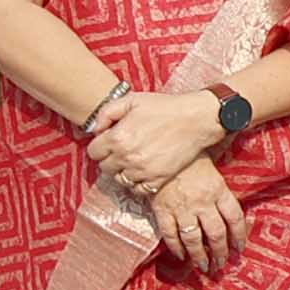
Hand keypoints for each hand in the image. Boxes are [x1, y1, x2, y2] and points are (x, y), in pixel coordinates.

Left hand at [90, 88, 222, 194]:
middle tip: (121, 150)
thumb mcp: (131, 100)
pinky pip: (138, 189)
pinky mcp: (158, 179)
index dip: (99, 146)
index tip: (109, 141)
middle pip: (104, 167)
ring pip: (119, 180)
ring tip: (132, 160)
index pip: (93, 152)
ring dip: (122, 171)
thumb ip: (106, 113)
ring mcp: (142, 171)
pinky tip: (142, 171)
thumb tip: (95, 130)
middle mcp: (127, 157)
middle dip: (109, 158)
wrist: (196, 119)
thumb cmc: (164, 107)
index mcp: (117, 138)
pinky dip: (137, 183)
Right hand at [149, 159, 248, 276]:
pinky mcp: (162, 209)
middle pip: (216, 234)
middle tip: (220, 264)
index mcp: (218, 190)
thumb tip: (229, 196)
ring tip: (202, 266)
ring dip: (199, 255)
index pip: (235, 218)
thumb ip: (220, 181)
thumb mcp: (211, 162)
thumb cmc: (187, 154)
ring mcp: (181, 208)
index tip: (239, 248)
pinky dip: (175, 247)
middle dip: (219, 252)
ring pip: (194, 238)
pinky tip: (180, 255)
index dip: (239, 236)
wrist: (157, 148)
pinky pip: (170, 233)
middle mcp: (203, 202)